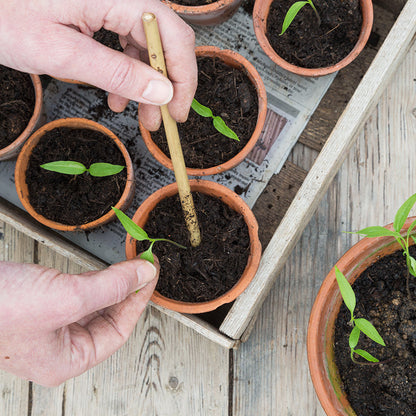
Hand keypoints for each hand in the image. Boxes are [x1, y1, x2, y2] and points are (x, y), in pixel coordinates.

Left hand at [0, 0, 196, 129]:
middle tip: (160, 120)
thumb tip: (162, 93)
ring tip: (139, 115)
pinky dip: (128, 74)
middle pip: (164, 41)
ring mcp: (110, 3)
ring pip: (147, 47)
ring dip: (147, 85)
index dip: (182, 77)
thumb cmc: (3, 18)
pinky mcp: (100, 12)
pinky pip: (127, 45)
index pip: (172, 34)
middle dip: (165, 85)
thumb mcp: (61, 53)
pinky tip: (118, 96)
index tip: (177, 112)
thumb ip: (115, 73)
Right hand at [0, 257, 158, 385]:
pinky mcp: (37, 305)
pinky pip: (76, 295)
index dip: (138, 302)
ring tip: (128, 267)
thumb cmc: (0, 307)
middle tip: (142, 268)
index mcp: (66, 360)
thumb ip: (112, 286)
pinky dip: (92, 281)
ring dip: (111, 285)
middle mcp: (58, 348)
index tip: (150, 276)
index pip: (118, 333)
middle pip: (107, 319)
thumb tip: (145, 273)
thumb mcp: (68, 297)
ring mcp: (46, 327)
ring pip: (92, 306)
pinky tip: (102, 270)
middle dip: (127, 293)